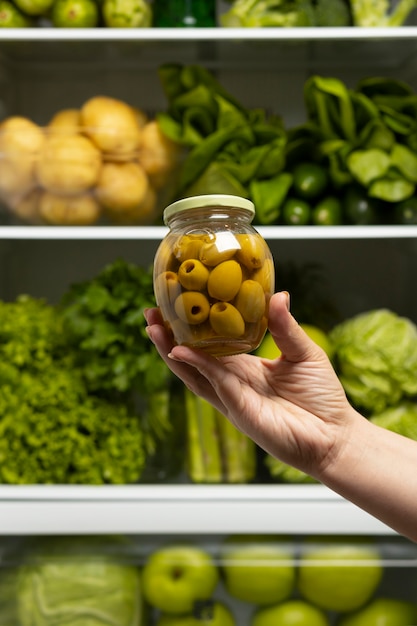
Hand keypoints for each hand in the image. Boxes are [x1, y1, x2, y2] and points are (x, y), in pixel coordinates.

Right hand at [145, 291, 356, 480]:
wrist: (335, 435)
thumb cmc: (321, 397)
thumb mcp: (303, 353)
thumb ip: (285, 327)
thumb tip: (278, 294)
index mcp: (245, 368)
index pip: (210, 346)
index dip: (191, 329)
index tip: (175, 306)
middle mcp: (232, 383)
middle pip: (192, 360)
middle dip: (169, 338)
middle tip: (151, 313)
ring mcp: (232, 398)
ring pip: (193, 374)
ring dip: (171, 353)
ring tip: (153, 328)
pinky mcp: (238, 410)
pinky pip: (213, 383)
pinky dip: (197, 366)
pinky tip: (182, 350)